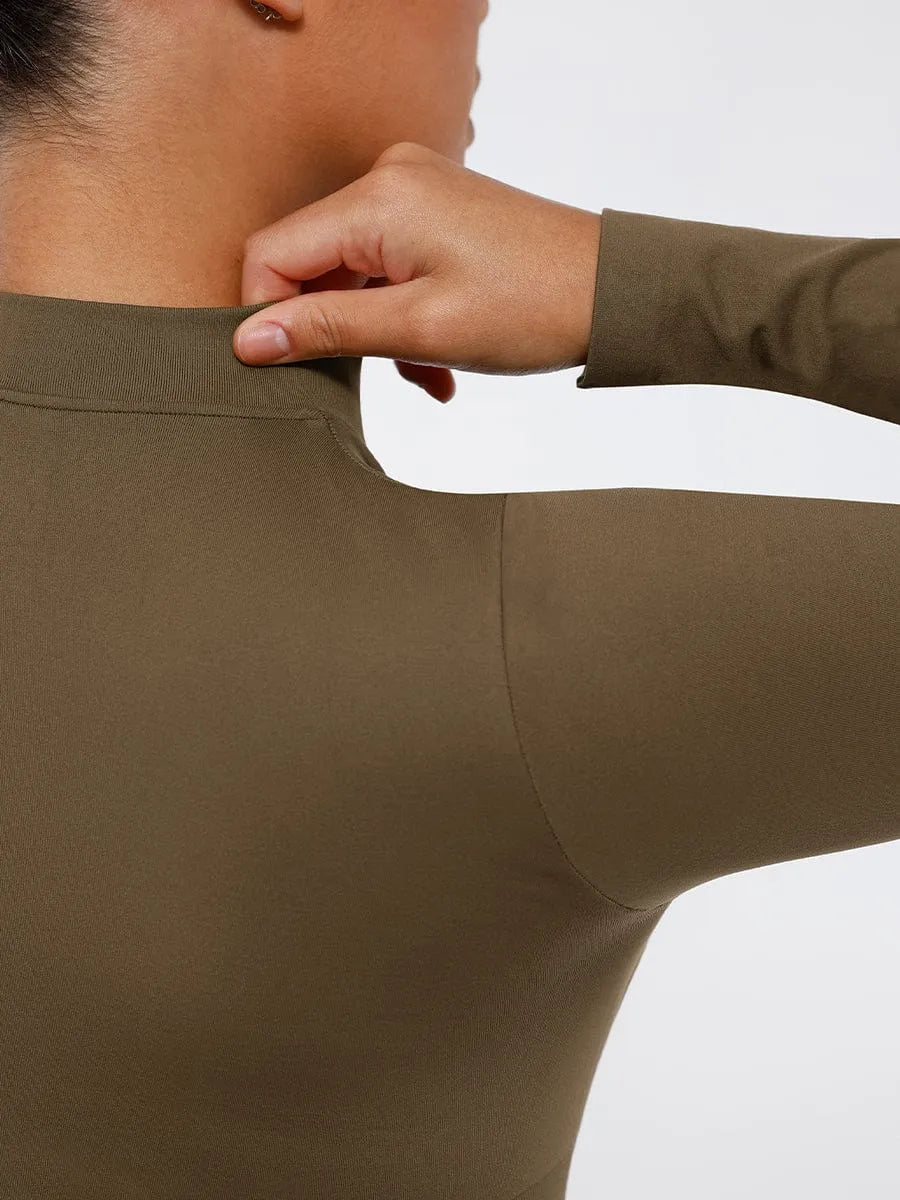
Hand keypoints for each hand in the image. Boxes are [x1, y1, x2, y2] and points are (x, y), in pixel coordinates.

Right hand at [233, 140, 601, 402]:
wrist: (615, 290)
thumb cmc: (534, 306)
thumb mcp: (420, 329)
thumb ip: (327, 330)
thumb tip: (250, 339)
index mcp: (378, 198)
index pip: (272, 254)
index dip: (266, 317)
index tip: (285, 369)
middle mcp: (390, 179)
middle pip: (310, 262)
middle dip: (331, 329)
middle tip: (367, 378)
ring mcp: (417, 192)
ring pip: (352, 272)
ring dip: (373, 332)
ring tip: (423, 373)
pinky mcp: (439, 211)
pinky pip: (388, 266)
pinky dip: (400, 316)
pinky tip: (435, 360)